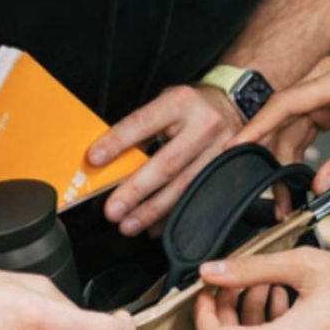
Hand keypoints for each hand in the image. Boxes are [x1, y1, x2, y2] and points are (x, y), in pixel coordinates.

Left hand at [88, 85, 242, 235]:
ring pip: (184, 187)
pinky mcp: (230, 171)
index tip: (94, 159)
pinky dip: (173, 216)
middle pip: (167, 163)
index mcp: (181, 102)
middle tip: (113, 210)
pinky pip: (198, 199)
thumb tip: (109, 162)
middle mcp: (204, 125)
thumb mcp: (166, 105)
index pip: (142, 123)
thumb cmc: (191, 108)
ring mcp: (222, 150)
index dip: (118, 142)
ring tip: (129, 225)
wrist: (234, 106)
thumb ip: (141, 130)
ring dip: (153, 211)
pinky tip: (155, 227)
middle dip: (136, 191)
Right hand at [231, 55, 329, 193]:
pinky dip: (298, 151)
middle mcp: (327, 78)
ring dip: (285, 160)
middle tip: (275, 198)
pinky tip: (298, 177)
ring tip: (288, 197)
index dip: (257, 127)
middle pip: (283, 119)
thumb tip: (320, 185)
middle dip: (273, 159)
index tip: (235, 148)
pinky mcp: (329, 98)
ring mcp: (326, 86)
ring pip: (291, 125)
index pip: (286, 103)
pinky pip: (303, 124)